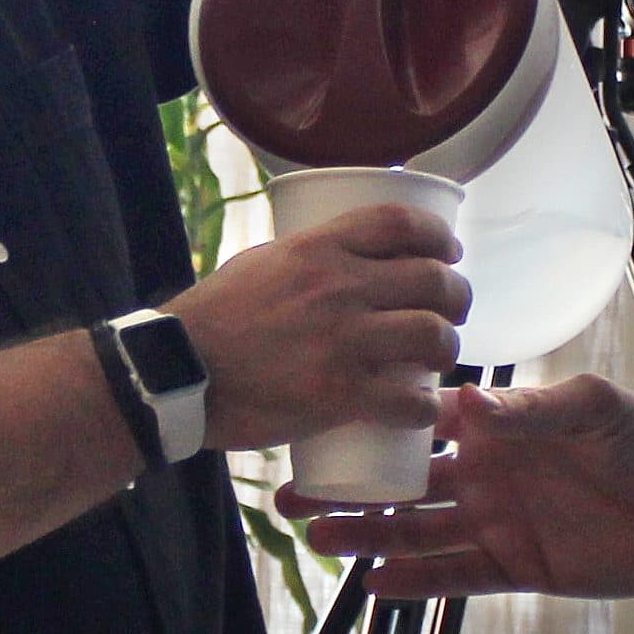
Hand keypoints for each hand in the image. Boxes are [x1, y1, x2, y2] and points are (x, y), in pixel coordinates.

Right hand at [169, 204, 469, 451]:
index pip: (400, 222)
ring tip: (439, 359)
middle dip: (457, 296)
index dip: (438, 236)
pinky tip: (423, 410)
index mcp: (318, 249)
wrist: (176, 374)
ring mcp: (343, 342)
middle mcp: (339, 288)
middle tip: (452, 312)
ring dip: (448, 349)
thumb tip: (343, 257)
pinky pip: (410, 400)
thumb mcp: (261, 262)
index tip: (448, 253)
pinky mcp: (339, 394)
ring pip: (434, 337)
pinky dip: (426, 407)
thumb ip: (306, 258)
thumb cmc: (212, 318)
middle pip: (433, 280)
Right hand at [277, 375, 633, 598]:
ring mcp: (497, 522)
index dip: (372, 426)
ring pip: (417, 533)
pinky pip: (456, 576)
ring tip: (317, 539)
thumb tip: (460, 395)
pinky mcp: (517, 567)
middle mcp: (485, 474)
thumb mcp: (587, 409)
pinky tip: (374, 584)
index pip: (420, 424)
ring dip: (369, 536)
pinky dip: (417, 582)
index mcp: (495, 427)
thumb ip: (526, 408)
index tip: (321, 427)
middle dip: (349, 489)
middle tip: (290, 496)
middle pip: (402, 484)